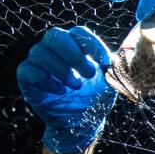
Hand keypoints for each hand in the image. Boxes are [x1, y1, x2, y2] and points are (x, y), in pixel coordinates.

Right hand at [17, 27, 116, 153]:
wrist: (81, 121)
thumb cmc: (95, 96)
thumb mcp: (110, 80)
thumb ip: (115, 65)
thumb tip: (128, 53)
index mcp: (76, 44)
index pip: (79, 32)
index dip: (91, 44)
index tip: (104, 62)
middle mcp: (54, 48)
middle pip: (55, 36)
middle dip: (74, 54)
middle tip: (90, 74)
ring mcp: (38, 61)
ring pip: (39, 52)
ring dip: (61, 70)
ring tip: (76, 86)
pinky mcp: (27, 77)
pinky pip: (28, 70)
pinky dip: (46, 80)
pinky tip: (60, 91)